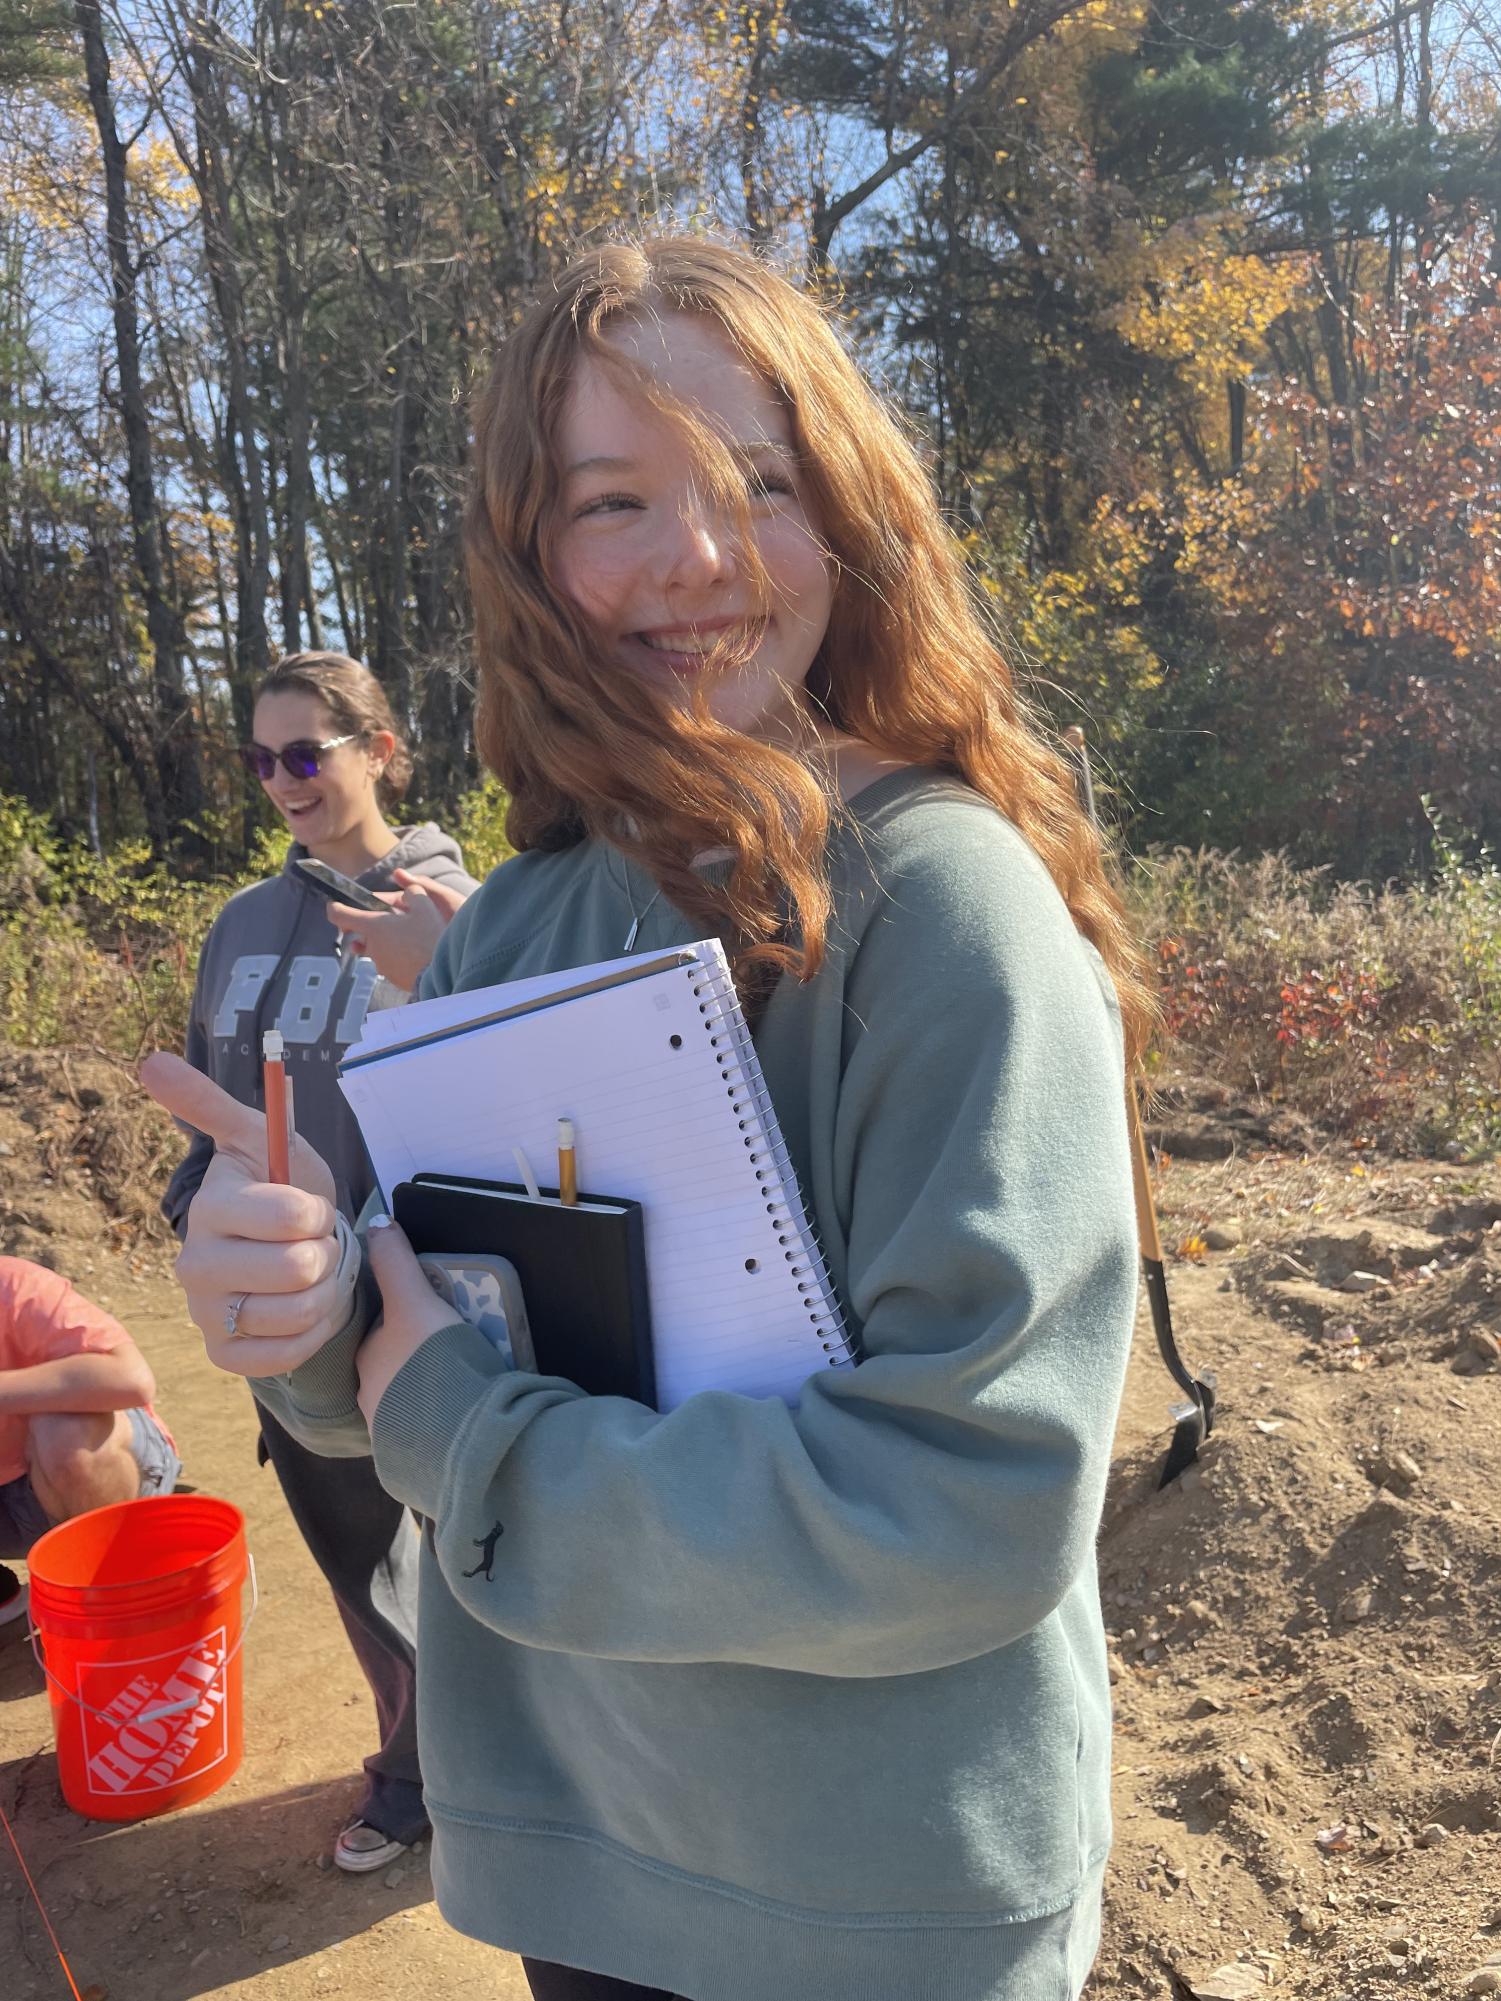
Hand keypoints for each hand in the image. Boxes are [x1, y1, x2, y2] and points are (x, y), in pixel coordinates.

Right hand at [140, 1053, 348, 1378]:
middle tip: (314, 1243)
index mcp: (210, 1207)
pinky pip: (284, 1356)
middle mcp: (194, 1264)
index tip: (310, 1206)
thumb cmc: (278, 1185)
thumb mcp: (260, 1137)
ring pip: (297, 1315)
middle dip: (325, 1254)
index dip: (317, 1212)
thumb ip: (211, 1103)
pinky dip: (311, 1333)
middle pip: (297, 1270)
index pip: (290, 1216)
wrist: (286, 1243)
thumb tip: (151, 1062)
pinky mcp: (223, 1353)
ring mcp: (205, 1313)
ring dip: (325, 1293)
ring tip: (314, 1274)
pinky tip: (304, 1310)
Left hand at [326, 869, 468, 991]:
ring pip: (377, 948)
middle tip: (392, 920)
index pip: (339, 915)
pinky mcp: (392, 977)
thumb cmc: (431, 937)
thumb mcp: (425, 906)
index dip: (334, 907)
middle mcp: (372, 946)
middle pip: (362, 933)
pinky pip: (390, 962)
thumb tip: (408, 892)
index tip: (334, 904)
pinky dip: (397, 956)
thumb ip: (413, 893)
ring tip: (409, 938)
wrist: (444, 973)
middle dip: (373, 925)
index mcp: (374, 926)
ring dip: (387, 941)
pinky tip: (415, 954)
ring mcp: (381, 964)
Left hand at [357, 1215, 459, 1422]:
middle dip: (420, 1355)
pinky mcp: (417, 1456)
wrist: (459, 1435)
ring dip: (432, 1388)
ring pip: (411, 1397)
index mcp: (367, 1360)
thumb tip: (377, 1221)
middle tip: (459, 1343)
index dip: (409, 1318)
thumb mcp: (416, 1301)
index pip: (384, 1330)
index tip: (439, 1314)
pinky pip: (429, 1426)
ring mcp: (392, 1430)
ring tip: (467, 1378)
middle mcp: (371, 1397)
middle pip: (397, 1364)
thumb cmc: (432, 1360)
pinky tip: (466, 1410)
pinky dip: (444, 1416)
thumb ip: (396, 1263)